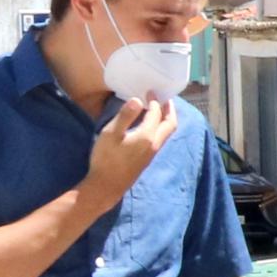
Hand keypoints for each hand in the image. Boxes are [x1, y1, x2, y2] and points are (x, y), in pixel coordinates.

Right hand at [84, 95, 173, 210]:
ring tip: (160, 109)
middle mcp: (155, 144)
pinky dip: (161, 128)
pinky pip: (161, 139)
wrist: (107, 186)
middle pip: (170, 124)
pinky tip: (150, 126)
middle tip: (165, 98)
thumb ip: (125, 116)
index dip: (155, 101)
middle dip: (169, 110)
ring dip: (167, 119)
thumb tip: (138, 100)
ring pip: (167, 133)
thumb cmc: (106, 158)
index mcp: (147, 136)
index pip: (157, 114)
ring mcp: (152, 153)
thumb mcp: (111, 134)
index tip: (151, 91)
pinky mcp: (147, 159)